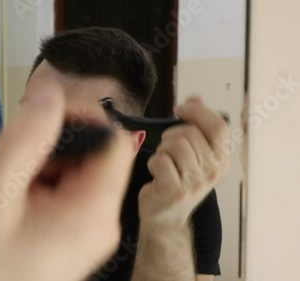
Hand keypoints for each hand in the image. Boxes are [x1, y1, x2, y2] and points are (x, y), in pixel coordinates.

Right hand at [0, 83, 133, 280]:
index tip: (46, 116)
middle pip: (93, 153)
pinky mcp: (73, 232)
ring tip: (12, 188)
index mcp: (92, 212)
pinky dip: (40, 182)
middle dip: (54, 144)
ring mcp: (87, 228)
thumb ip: (23, 141)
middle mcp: (99, 220)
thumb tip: (48, 96)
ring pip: (76, 169)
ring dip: (43, 164)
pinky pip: (66, 189)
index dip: (83, 118)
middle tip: (17, 160)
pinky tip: (16, 200)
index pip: (113, 142)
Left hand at [138, 97, 229, 227]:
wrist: (165, 217)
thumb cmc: (176, 181)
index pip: (218, 126)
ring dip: (162, 150)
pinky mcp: (175, 190)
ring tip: (164, 162)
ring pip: (174, 144)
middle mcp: (213, 171)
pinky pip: (160, 160)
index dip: (197, 111)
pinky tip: (157, 173)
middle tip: (168, 150)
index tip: (180, 109)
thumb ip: (195, 125)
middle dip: (171, 136)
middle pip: (190, 133)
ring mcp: (195, 183)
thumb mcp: (192, 153)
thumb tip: (196, 97)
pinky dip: (153, 163)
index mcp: (222, 159)